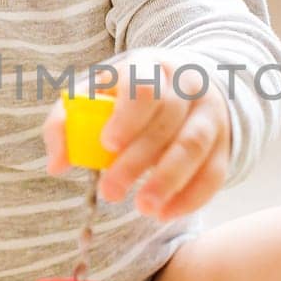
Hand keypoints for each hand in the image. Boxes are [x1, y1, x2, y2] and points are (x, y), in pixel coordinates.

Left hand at [42, 45, 230, 221]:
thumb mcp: (96, 94)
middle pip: (167, 121)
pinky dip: (191, 198)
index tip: (108, 144)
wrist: (186, 85)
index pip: (144, 86)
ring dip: (168, 181)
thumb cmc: (128, 95)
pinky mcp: (223, 144)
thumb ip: (67, 123)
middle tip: (110, 191)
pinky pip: (214, 173)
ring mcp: (210, 114)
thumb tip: (57, 164)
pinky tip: (165, 214)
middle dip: (138, 161)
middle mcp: (187, 86)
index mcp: (151, 66)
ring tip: (143, 208)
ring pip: (193, 147)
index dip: (127, 117)